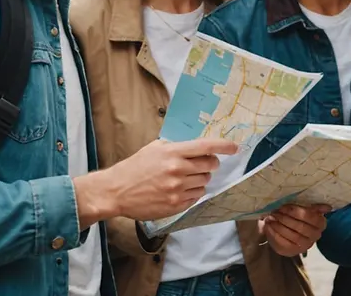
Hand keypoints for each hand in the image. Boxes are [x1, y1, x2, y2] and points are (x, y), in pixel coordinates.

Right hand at [74, 138, 237, 225]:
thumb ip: (176, 146)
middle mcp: (177, 170)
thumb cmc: (134, 168)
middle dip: (210, 164)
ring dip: (200, 179)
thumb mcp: (154, 148)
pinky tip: (179, 190)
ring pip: (205, 182)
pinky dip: (192, 193)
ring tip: (184, 179)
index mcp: (172, 153)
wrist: (116, 191)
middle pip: (210, 166)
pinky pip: (196, 197)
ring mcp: (177, 189)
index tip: (234, 147)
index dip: (224, 146)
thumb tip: (197, 146)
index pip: (206, 147)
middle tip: (203, 165)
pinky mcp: (175, 204)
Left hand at [259, 204, 331, 256]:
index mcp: (321, 224)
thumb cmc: (298, 217)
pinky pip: (283, 243)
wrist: (288, 233)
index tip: (284, 206)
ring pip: (292, 236)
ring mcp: (304, 246)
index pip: (310, 217)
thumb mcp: (307, 210)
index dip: (296, 212)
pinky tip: (268, 226)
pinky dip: (274, 233)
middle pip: (300, 227)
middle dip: (286, 218)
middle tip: (275, 211)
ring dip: (279, 225)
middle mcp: (315, 236)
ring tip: (270, 217)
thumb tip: (328, 207)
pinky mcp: (291, 252)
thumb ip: (315, 207)